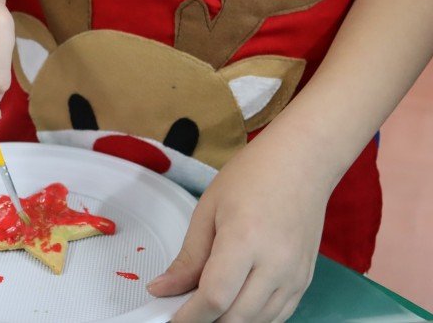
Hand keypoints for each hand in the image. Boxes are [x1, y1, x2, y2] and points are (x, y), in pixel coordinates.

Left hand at [148, 146, 332, 322]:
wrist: (302, 162)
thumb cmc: (256, 175)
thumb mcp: (208, 209)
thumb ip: (188, 257)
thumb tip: (164, 288)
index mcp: (245, 239)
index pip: (214, 297)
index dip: (188, 316)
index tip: (171, 318)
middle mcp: (276, 263)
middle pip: (236, 318)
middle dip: (206, 321)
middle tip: (184, 310)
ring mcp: (295, 275)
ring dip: (229, 321)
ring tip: (207, 305)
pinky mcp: (305, 280)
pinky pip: (278, 316)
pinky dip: (253, 318)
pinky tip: (235, 305)